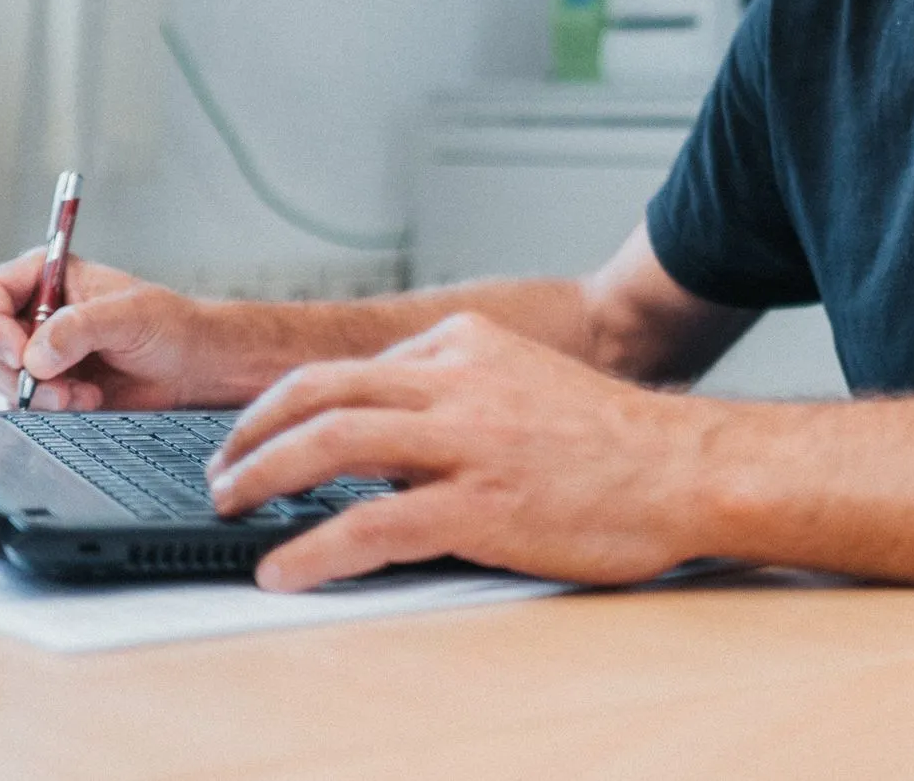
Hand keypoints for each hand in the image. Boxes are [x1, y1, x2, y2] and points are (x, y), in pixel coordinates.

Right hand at [0, 249, 230, 410]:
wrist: (192, 367)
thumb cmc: (169, 325)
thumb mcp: (129, 315)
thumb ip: (80, 327)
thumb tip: (35, 355)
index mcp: (47, 276)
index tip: (18, 353)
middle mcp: (36, 312)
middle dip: (20, 371)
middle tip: (58, 386)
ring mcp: (40, 351)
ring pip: (4, 377)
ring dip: (40, 394)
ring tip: (84, 394)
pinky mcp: (50, 385)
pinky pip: (25, 402)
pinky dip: (51, 408)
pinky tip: (88, 400)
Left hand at [204, 312, 712, 590]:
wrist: (690, 469)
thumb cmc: (617, 442)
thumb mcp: (526, 381)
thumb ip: (458, 394)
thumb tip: (384, 440)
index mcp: (468, 343)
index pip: (354, 366)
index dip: (292, 404)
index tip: (261, 434)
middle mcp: (459, 379)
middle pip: (319, 390)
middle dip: (252, 431)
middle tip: (223, 470)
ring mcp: (467, 439)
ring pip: (330, 442)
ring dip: (261, 476)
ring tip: (228, 508)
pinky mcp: (480, 503)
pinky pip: (369, 525)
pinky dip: (312, 549)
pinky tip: (284, 570)